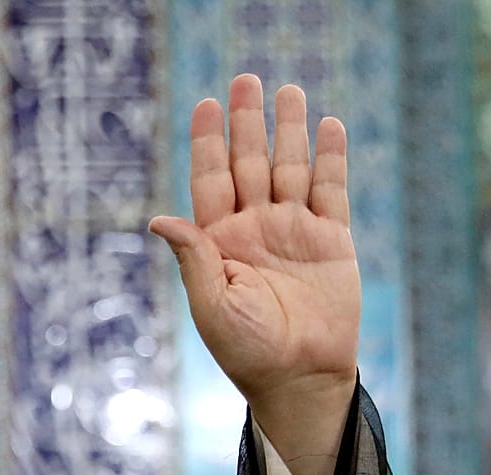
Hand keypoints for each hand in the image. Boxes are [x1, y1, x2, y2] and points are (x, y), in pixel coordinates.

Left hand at [150, 75, 358, 428]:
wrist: (299, 378)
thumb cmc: (247, 350)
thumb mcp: (211, 305)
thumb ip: (192, 258)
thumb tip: (158, 218)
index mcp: (218, 242)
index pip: (210, 180)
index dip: (207, 142)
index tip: (205, 104)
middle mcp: (254, 229)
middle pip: (249, 163)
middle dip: (246, 123)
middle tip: (245, 80)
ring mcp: (293, 231)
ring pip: (290, 168)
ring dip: (289, 130)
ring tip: (287, 91)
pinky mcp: (332, 241)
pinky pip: (331, 191)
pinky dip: (330, 159)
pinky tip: (328, 127)